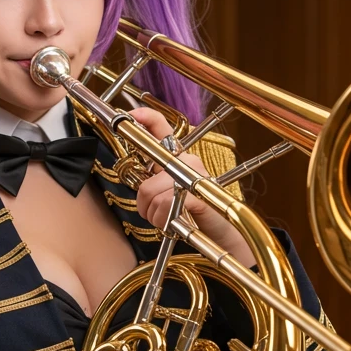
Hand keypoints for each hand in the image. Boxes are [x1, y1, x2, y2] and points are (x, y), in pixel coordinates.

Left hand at [130, 107, 253, 267]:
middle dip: (144, 205)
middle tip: (155, 214)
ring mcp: (194, 176)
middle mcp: (188, 161)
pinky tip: (173, 224)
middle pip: (146, 183)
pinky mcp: (198, 193)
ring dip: (154, 215)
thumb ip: (154, 184)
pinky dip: (163, 220)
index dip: (144, 118)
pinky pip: (165, 205)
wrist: (221, 234)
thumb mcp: (170, 195)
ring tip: (168, 220)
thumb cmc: (193, 214)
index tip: (129, 116)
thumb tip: (139, 186)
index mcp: (180, 158)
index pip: (161, 128)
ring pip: (151, 194)